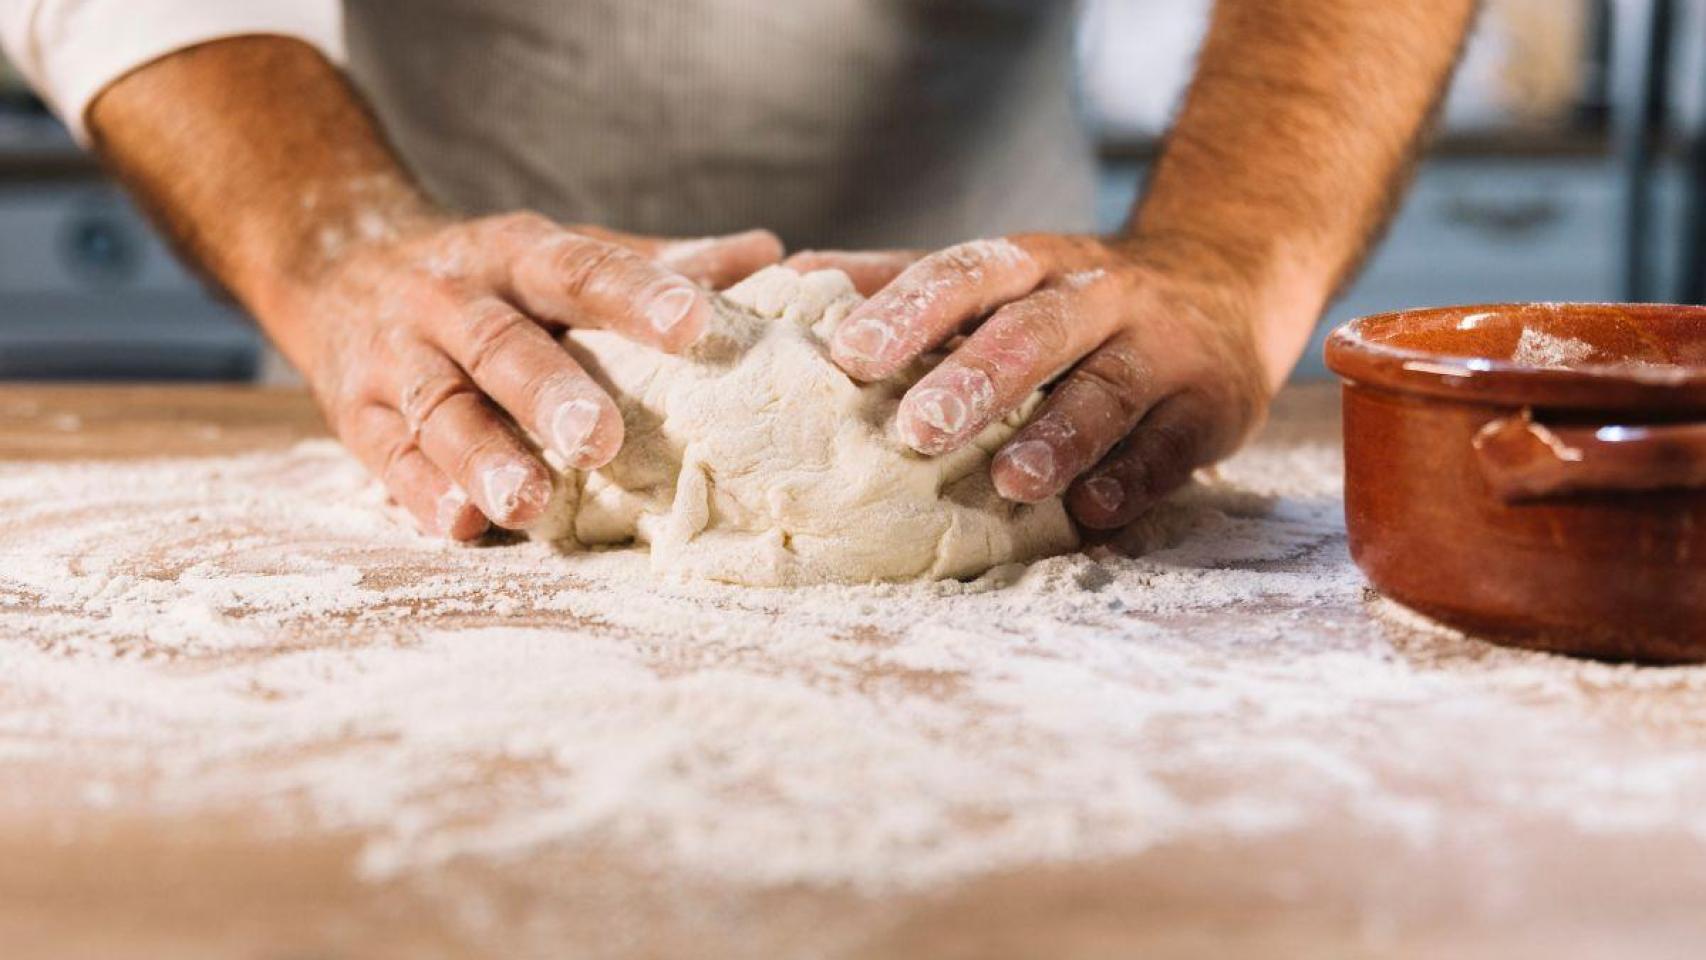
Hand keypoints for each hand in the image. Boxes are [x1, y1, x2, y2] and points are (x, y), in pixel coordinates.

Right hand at [277, 213, 781, 539]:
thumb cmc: (491, 277)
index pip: (580, 268)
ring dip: (482, 457)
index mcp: (517, 254)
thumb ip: (657, 263)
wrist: (336, 262)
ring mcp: (397, 356)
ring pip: (437, 407)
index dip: (636, 294)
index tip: (695, 324)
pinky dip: (421, 492)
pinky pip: (386, 455)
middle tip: (603, 439)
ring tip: (528, 503)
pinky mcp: (353, 412)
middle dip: (549, 392)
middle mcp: (450, 298)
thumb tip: (769, 255)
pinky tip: (461, 526)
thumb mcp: (560, 254)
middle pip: (501, 345)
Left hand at [822, 234, 1272, 528]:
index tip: (850, 355)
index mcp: (1031, 264)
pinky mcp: (1210, 404)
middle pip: (1034, 329)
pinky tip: (1094, 512)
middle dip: (976, 377)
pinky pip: (1172, 443)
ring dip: (1059, 435)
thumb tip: (787, 279)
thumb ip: (903, 282)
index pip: (965, 274)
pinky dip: (1134, 478)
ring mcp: (1160, 347)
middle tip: (916, 428)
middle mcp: (1097, 295)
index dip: (909, 311)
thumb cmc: (1074, 297)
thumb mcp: (1000, 276)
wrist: (1227, 282)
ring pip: (1108, 387)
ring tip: (1010, 480)